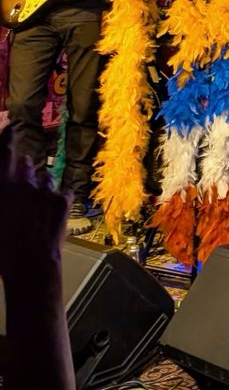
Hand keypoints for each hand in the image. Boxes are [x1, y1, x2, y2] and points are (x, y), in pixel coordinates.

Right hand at [0, 130, 68, 280]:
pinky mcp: (62, 199)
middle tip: (24, 186)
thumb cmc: (3, 248)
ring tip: (38, 208)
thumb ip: (3, 197)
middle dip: (25, 170)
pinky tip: (52, 216)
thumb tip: (6, 194)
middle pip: (26, 165)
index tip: (10, 126)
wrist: (30, 264)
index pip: (5, 153)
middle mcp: (23, 182)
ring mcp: (45, 189)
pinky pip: (61, 193)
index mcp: (3, 186)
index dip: (7, 138)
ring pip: (45, 179)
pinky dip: (57, 201)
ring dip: (41, 187)